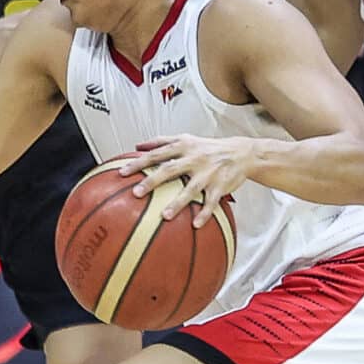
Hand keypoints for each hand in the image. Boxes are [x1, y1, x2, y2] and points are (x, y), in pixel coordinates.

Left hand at [119, 134, 257, 224]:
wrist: (241, 153)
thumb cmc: (208, 147)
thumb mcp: (186, 139)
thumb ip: (161, 141)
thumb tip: (136, 146)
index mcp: (183, 146)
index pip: (157, 153)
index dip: (138, 163)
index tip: (122, 173)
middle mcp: (194, 158)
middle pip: (170, 169)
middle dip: (152, 181)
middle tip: (136, 193)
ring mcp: (208, 173)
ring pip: (191, 189)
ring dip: (178, 203)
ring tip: (164, 216)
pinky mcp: (220, 186)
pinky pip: (211, 202)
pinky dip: (204, 213)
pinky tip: (195, 225)